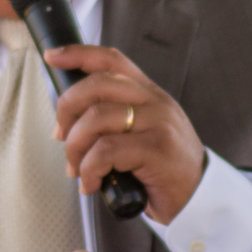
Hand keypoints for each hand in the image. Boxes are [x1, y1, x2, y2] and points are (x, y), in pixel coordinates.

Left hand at [44, 44, 205, 222]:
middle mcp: (155, 102)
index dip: (78, 54)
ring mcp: (159, 124)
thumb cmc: (163, 169)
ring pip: (96, 119)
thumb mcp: (141, 134)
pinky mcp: (157, 150)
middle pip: (96, 85)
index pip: (112, 60)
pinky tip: (92, 184)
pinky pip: (105, 151)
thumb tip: (67, 121)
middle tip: (61, 137)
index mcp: (149, 94)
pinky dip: (89, 170)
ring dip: (75, 148)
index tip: (52, 57)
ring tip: (78, 170)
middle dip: (66, 110)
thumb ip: (114, 119)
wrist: (199, 198)